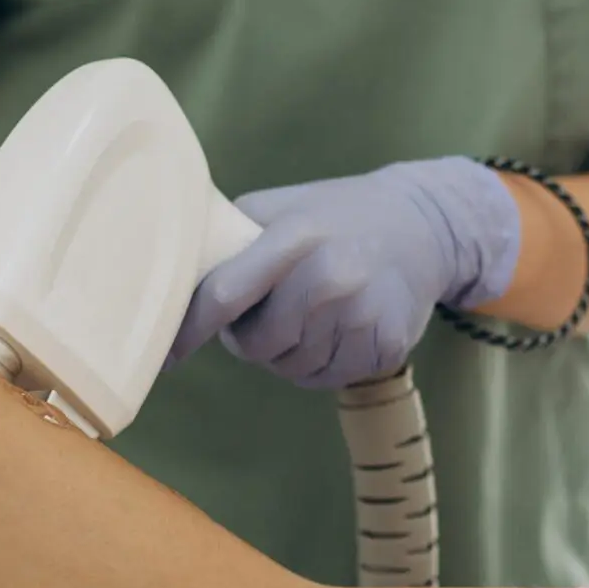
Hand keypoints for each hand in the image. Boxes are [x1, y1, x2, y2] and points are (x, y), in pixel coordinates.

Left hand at [168, 156, 519, 388]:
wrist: (422, 225)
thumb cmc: (332, 216)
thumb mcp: (279, 208)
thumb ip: (228, 239)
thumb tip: (166, 280)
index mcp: (295, 235)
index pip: (227, 293)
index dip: (191, 330)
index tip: (168, 357)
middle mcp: (331, 275)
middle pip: (256, 345)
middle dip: (248, 338)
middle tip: (267, 312)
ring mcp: (363, 313)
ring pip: (289, 368)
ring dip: (284, 353)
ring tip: (307, 315)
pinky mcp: (386, 343)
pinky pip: (325, 379)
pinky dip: (317, 364)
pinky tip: (333, 330)